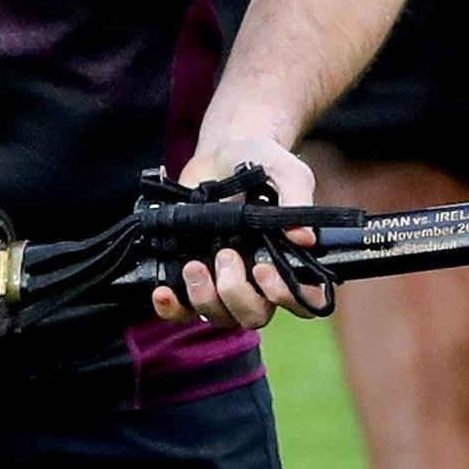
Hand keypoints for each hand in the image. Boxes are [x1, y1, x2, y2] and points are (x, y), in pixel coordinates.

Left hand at [148, 136, 318, 333]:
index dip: (284, 296)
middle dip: (237, 294)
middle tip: (226, 255)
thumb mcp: (283, 170)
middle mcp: (258, 279)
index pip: (301, 301)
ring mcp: (224, 282)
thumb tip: (304, 238)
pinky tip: (163, 291)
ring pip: (220, 316)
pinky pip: (183, 311)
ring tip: (194, 265)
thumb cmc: (260, 161)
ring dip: (205, 297)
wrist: (221, 152)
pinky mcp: (193, 279)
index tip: (262, 269)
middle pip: (255, 315)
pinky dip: (172, 308)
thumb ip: (297, 198)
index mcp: (287, 259)